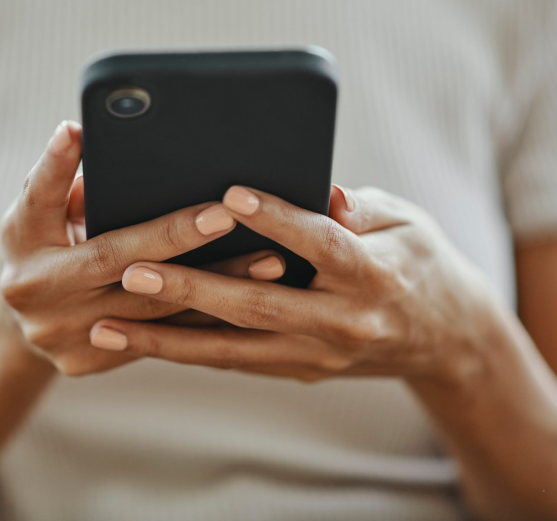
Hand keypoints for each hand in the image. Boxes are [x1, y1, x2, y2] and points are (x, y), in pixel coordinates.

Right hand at [0, 121, 287, 375]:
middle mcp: (38, 296)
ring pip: (152, 310)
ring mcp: (64, 337)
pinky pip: (162, 340)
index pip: (45, 200)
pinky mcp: (90, 363)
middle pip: (117, 262)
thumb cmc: (41, 243)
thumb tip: (84, 133)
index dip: (63, 168)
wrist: (22, 321)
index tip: (90, 134)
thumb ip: (57, 177)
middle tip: (229, 217)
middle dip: (176, 238)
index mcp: (20, 244)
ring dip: (215, 285)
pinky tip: (255, 300)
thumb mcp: (35, 208)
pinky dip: (208, 317)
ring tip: (270, 262)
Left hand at [88, 184, 492, 384]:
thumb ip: (358, 208)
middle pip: (259, 306)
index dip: (276, 220)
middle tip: (132, 272)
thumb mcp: (406, 222)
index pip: (320, 244)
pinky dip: (189, 352)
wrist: (447, 339)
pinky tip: (143, 341)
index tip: (228, 196)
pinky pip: (237, 361)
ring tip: (109, 327)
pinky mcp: (301, 369)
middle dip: (191, 290)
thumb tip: (323, 188)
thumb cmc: (422, 263)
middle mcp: (343, 322)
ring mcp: (319, 355)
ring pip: (234, 349)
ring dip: (168, 340)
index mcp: (374, 275)